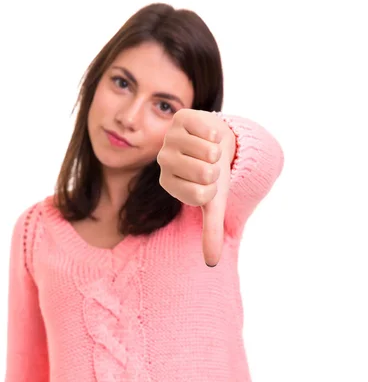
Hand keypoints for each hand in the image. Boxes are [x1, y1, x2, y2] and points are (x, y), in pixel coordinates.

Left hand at [157, 109, 235, 265]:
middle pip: (204, 173)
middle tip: (210, 164)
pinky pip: (208, 130)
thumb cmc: (213, 174)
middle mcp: (163, 161)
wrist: (217, 141)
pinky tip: (209, 134)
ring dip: (218, 151)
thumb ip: (210, 231)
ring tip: (210, 149)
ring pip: (208, 151)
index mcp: (169, 184)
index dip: (214, 189)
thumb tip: (211, 263)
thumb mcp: (213, 203)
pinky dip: (217, 133)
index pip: (201, 195)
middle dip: (217, 169)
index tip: (208, 183)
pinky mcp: (181, 118)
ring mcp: (170, 138)